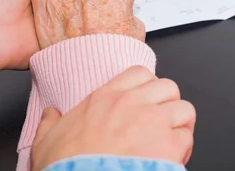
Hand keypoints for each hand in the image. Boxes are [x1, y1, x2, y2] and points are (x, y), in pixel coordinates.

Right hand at [31, 66, 195, 169]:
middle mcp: (131, 103)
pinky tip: (171, 158)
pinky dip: (183, 148)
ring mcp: (152, 122)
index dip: (147, 86)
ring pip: (184, 109)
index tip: (145, 101)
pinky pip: (187, 137)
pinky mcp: (168, 145)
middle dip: (167, 104)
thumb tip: (50, 114)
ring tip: (170, 140)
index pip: (139, 73)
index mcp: (104, 98)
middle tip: (160, 122)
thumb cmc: (64, 166)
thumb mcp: (46, 139)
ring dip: (179, 125)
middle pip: (168, 87)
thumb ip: (51, 122)